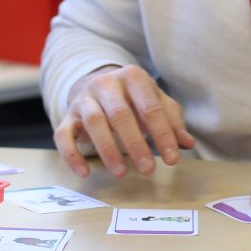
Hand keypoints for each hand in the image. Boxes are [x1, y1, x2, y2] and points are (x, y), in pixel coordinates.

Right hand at [53, 64, 194, 178]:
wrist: (95, 84)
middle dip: (135, 143)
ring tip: (121, 173)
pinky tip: (85, 172)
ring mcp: (84, 99)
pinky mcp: (67, 116)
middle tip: (148, 170)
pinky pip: (64, 135)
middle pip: (120, 113)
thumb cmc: (132, 98)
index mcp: (133, 77)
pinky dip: (72, 154)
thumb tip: (186, 143)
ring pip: (93, 122)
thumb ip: (171, 120)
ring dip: (107, 149)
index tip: (172, 159)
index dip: (163, 134)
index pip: (150, 106)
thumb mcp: (154, 101)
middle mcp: (106, 83)